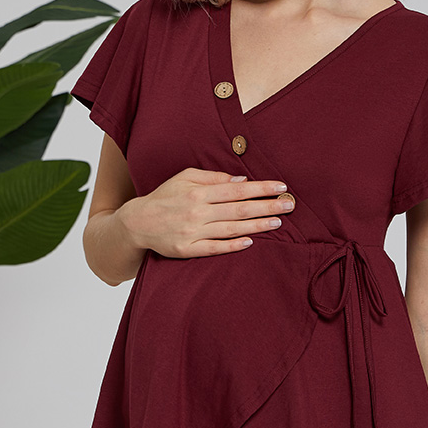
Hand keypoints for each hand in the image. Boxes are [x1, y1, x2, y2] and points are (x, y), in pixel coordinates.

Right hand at [123, 167, 292, 258]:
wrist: (137, 223)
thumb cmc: (165, 197)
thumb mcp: (184, 177)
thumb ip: (212, 177)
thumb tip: (240, 180)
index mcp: (197, 191)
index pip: (236, 189)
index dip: (261, 188)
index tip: (281, 187)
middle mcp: (196, 211)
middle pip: (239, 209)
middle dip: (267, 206)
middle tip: (289, 205)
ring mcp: (192, 232)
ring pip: (231, 229)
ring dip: (256, 225)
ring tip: (278, 222)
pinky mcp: (187, 250)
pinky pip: (214, 248)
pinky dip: (233, 246)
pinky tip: (251, 241)